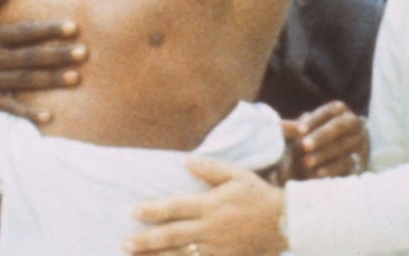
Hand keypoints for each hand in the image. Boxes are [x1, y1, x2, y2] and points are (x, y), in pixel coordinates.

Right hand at [0, 0, 86, 123]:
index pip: (26, 32)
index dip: (50, 30)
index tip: (73, 28)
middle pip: (31, 57)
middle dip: (58, 55)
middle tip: (83, 53)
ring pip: (26, 81)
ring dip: (51, 80)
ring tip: (76, 78)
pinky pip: (10, 107)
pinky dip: (28, 113)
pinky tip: (48, 117)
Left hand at [124, 158, 284, 255]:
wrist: (284, 222)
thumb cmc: (258, 194)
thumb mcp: (236, 175)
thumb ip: (210, 169)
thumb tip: (186, 161)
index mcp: (210, 205)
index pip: (175, 207)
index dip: (153, 210)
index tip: (133, 211)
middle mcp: (210, 229)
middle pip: (173, 236)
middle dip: (146, 240)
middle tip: (125, 242)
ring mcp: (217, 249)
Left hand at [280, 100, 368, 179]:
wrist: (327, 160)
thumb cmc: (310, 139)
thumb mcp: (301, 131)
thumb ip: (291, 127)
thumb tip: (280, 126)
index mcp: (339, 110)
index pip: (328, 111)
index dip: (314, 120)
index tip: (299, 130)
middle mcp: (352, 123)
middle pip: (339, 126)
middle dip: (321, 136)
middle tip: (303, 145)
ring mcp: (359, 142)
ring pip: (343, 145)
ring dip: (324, 153)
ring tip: (306, 162)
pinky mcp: (360, 161)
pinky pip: (347, 164)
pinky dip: (331, 168)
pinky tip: (317, 173)